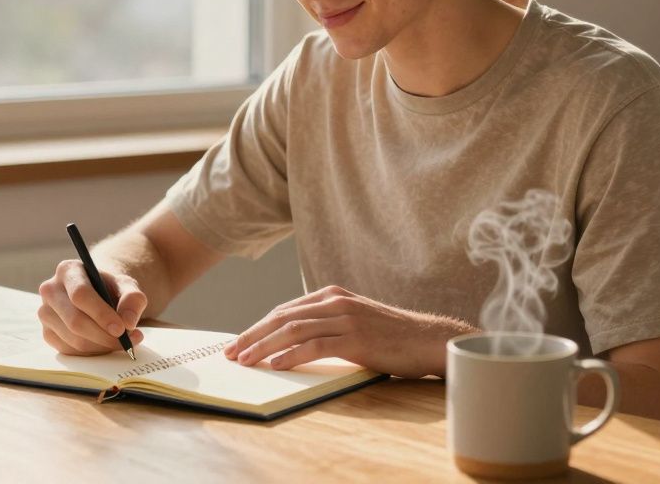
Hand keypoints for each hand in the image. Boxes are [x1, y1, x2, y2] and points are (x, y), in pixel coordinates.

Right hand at [37, 259, 146, 354]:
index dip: (101, 314)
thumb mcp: (127, 286)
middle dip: (104, 336)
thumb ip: (133, 299)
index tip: (121, 329)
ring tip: (122, 343)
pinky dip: (91, 352)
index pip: (80, 294)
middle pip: (75, 320)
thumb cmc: (110, 289)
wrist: (97, 296)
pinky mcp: (47, 333)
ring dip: (101, 346)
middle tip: (127, 342)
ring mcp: (45, 313)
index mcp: (68, 270)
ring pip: (73, 339)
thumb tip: (128, 322)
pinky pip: (69, 350)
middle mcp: (50, 290)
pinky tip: (105, 345)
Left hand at [222, 286, 461, 378]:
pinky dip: (292, 354)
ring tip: (246, 360)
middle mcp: (335, 302)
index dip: (257, 327)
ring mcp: (346, 318)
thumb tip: (291, 343)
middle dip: (252, 335)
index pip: (284, 310)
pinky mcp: (356, 337)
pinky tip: (277, 364)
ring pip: (293, 329)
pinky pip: (316, 345)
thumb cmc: (390, 336)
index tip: (238, 343)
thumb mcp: (353, 322)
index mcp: (331, 295)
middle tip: (231, 353)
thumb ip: (326, 325)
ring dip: (265, 346)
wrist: (427, 339)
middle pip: (282, 317)